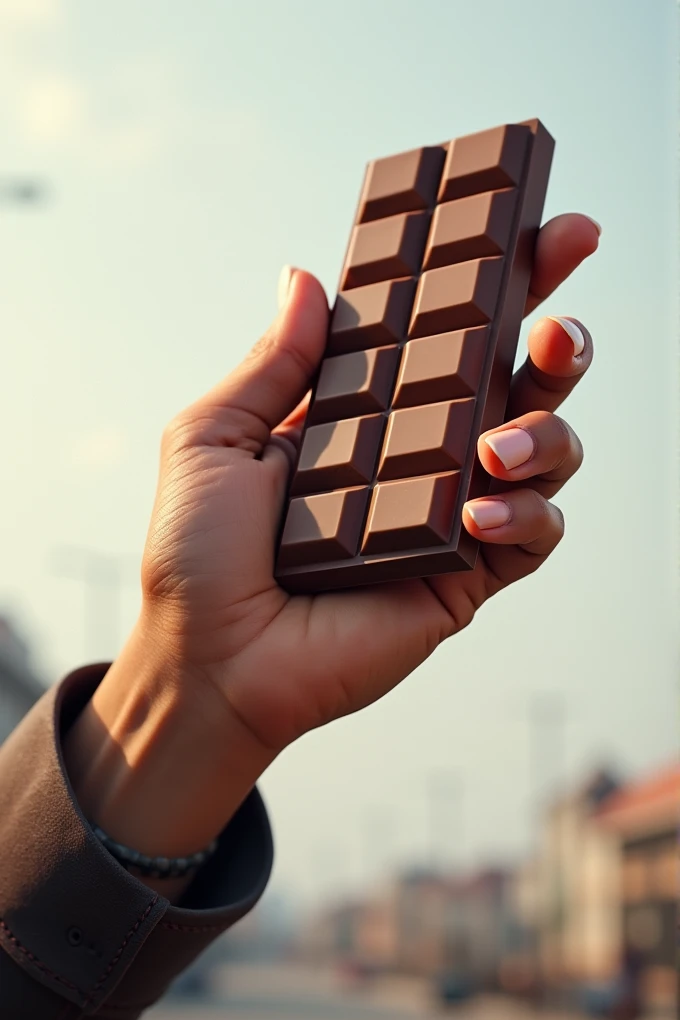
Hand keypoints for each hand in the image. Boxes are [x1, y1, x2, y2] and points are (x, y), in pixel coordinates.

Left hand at [139, 213, 598, 752]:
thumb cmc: (199, 553)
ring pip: (547, 451)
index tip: (537, 225)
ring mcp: (450, 516)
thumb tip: (304, 276)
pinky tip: (476, 513)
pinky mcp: (467, 576)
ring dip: (547, 432)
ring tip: (499, 444)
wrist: (209, 659)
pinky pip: (534, 535)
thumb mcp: (216, 436)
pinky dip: (525, 515)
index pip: (444, 332)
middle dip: (557, 343)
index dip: (496, 280)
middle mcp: (419, 455)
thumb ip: (275, 362)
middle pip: (516, 382)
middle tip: (559, 325)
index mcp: (366, 410)